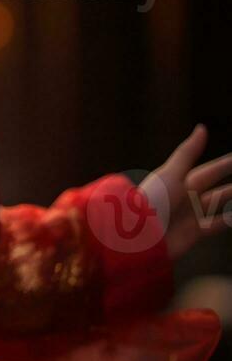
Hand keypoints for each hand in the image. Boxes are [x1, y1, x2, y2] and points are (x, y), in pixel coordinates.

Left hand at [141, 124, 231, 260]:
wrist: (138, 233)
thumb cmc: (152, 199)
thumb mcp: (171, 173)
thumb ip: (188, 153)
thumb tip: (202, 128)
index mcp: (180, 181)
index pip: (211, 171)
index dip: (227, 165)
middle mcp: (187, 197)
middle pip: (219, 189)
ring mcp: (190, 215)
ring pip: (220, 205)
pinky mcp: (193, 233)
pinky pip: (216, 224)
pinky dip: (229, 220)